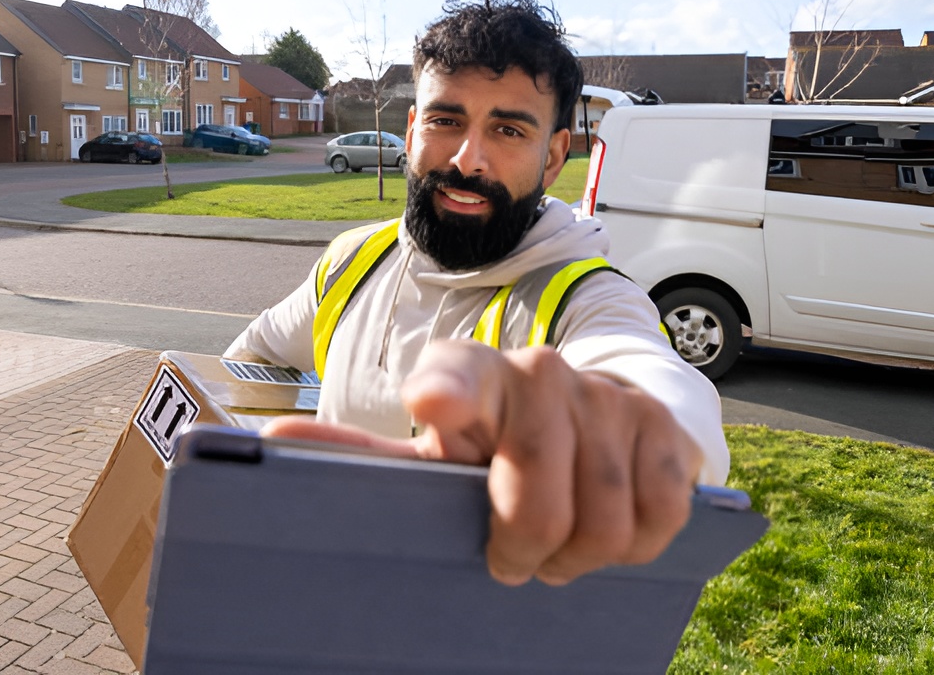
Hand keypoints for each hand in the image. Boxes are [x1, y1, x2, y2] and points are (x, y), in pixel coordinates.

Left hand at [261, 339, 702, 585]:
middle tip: (512, 559)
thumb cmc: (498, 443)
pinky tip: (612, 530)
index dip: (448, 394)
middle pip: (539, 507)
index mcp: (470, 379)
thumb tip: (270, 445)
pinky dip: (635, 545)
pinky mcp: (663, 426)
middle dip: (525, 553)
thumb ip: (362, 457)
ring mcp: (607, 397)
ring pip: (603, 523)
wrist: (596, 413)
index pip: (457, 379)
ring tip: (560, 548)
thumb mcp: (430, 455)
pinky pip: (658, 518)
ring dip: (580, 557)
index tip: (433, 411)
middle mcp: (540, 374)